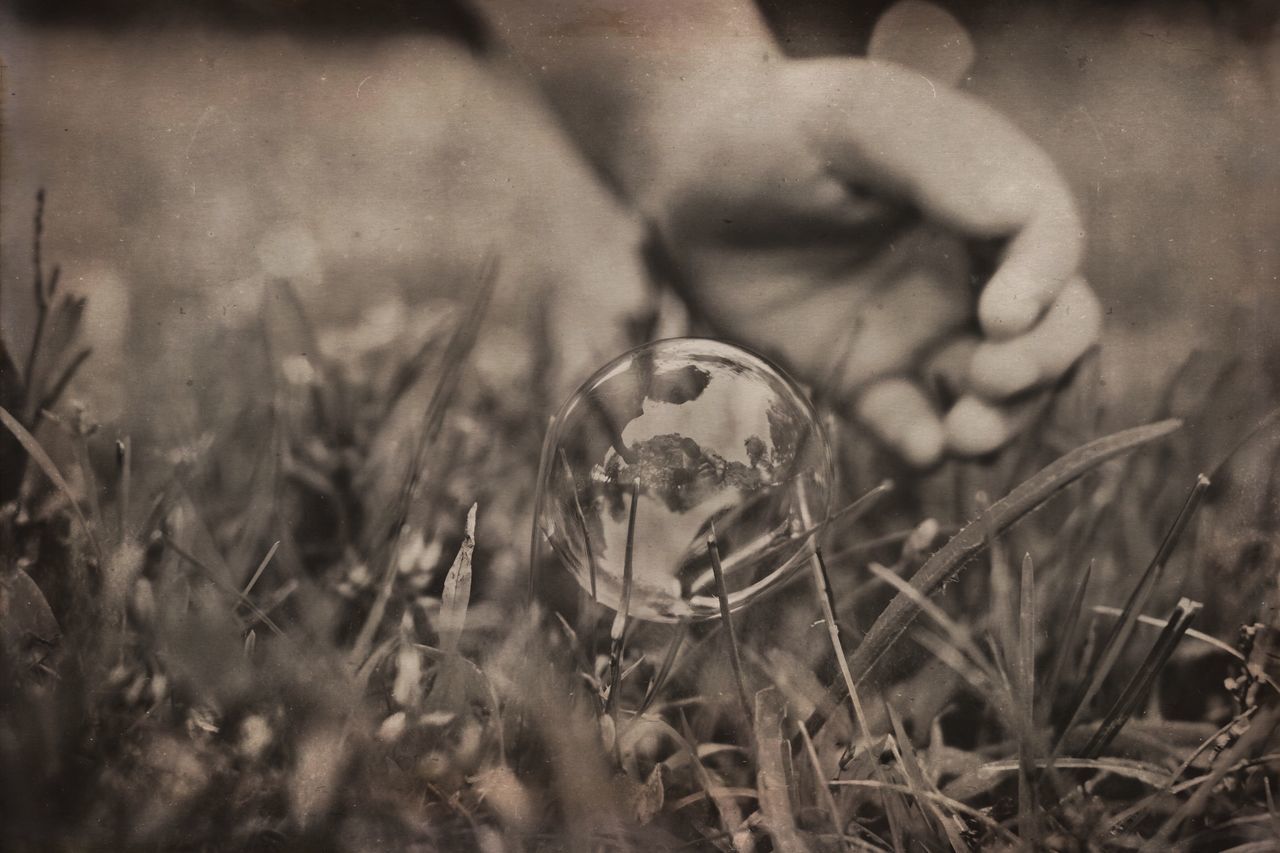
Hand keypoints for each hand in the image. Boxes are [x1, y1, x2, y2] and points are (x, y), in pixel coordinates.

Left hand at [630, 57, 1100, 466]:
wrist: (687, 175)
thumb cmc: (774, 127)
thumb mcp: (854, 118)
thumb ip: (936, 160)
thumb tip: (1014, 218)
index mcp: (982, 196)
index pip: (1052, 245)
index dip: (1046, 286)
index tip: (1000, 315)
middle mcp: (965, 269)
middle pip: (1050, 329)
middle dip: (1041, 364)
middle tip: (989, 378)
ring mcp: (917, 328)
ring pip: (992, 390)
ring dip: (1000, 421)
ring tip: (964, 435)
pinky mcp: (861, 376)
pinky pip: (908, 422)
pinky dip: (924, 445)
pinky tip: (917, 450)